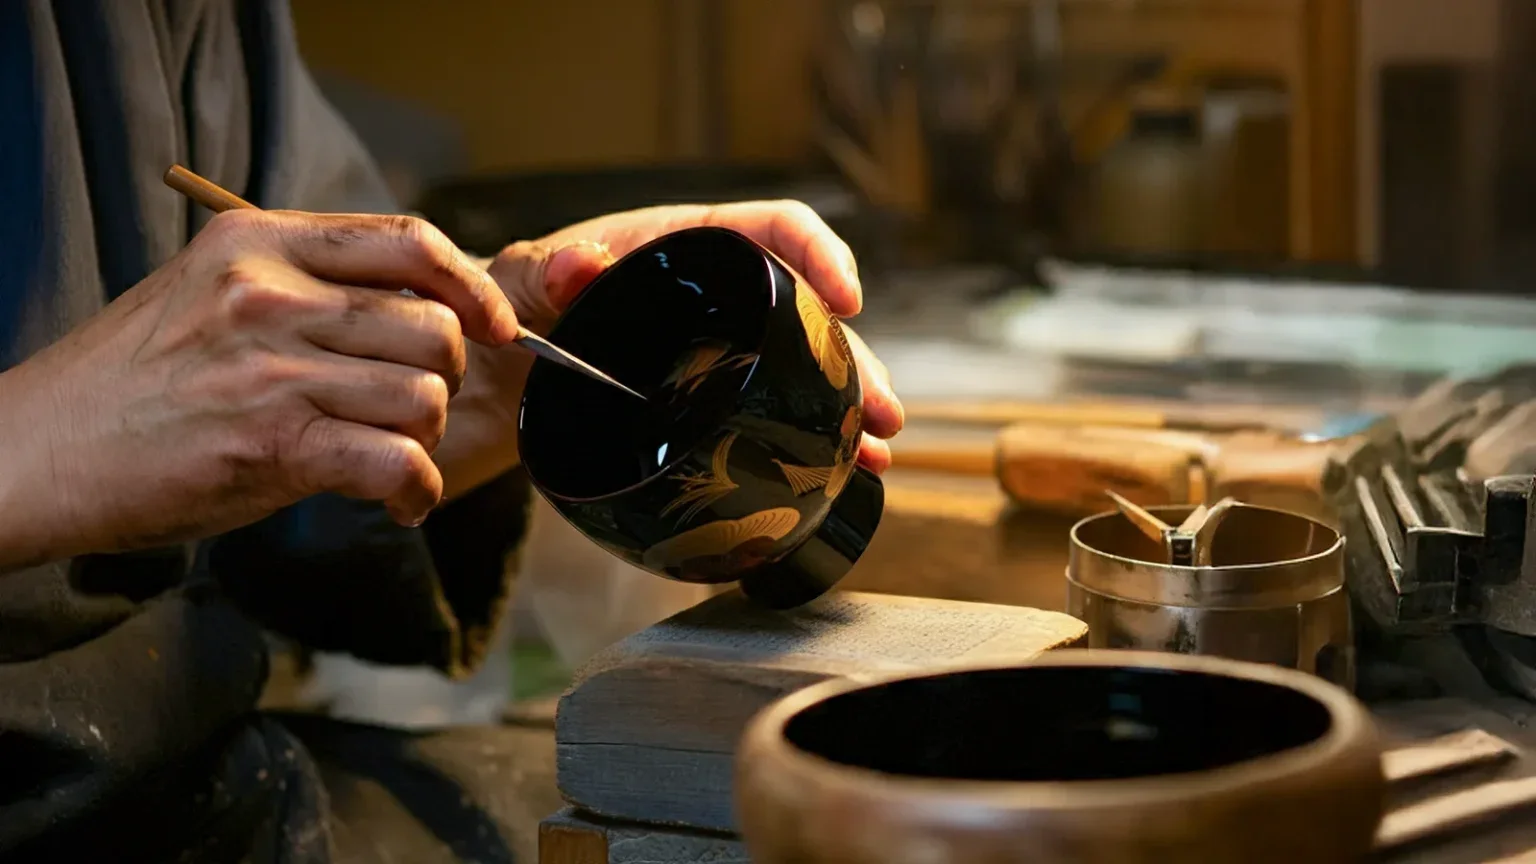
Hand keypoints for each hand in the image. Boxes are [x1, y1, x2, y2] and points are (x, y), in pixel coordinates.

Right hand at [0, 210, 518, 569]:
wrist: (33, 451)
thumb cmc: (128, 382)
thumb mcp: (207, 292)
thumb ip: (299, 284)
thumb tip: (403, 301)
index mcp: (259, 243)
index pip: (409, 241)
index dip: (470, 285)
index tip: (492, 323)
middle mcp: (270, 296)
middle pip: (432, 325)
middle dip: (445, 377)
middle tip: (410, 409)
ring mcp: (272, 370)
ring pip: (424, 393)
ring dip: (426, 438)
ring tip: (393, 458)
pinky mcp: (272, 445)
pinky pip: (395, 460)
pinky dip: (414, 490)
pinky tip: (397, 501)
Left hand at [434, 201, 903, 499]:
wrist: (479, 377)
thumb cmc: (500, 311)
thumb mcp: (514, 285)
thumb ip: (540, 270)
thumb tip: (580, 264)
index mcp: (676, 247)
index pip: (768, 229)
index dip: (817, 253)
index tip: (846, 297)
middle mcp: (706, 297)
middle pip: (802, 312)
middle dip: (851, 356)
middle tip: (879, 408)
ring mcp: (710, 352)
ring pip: (797, 367)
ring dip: (845, 404)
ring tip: (878, 448)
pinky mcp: (703, 402)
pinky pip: (768, 411)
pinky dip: (810, 439)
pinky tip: (847, 470)